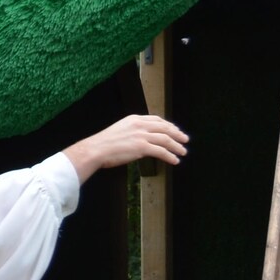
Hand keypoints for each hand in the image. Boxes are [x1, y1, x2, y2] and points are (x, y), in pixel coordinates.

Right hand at [64, 114, 187, 181]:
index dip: (168, 125)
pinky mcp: (142, 147)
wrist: (95, 150)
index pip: (156, 119)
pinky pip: (161, 151)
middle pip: (164, 128)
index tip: (174, 130)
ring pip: (166, 139)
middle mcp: (139, 125)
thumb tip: (139, 141)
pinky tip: (174, 160)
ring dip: (176, 146)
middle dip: (177, 134)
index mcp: (133, 119)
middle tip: (185, 139)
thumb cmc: (102, 144)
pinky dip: (170, 156)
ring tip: (183, 152)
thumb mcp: (118, 131)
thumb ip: (131, 132)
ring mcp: (141, 135)